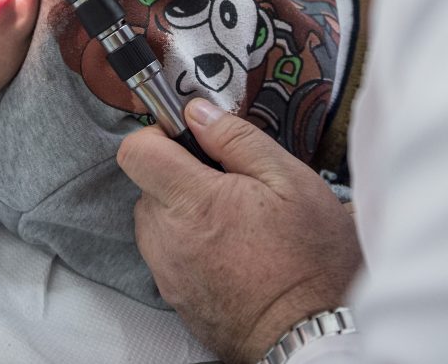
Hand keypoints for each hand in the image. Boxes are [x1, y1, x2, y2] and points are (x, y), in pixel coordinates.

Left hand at [117, 99, 361, 363]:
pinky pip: (166, 254)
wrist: (312, 335)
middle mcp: (168, 238)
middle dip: (179, 176)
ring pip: (154, 221)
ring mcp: (167, 272)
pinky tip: (229, 250)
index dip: (156, 135)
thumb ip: (237, 139)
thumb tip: (197, 113)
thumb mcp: (290, 180)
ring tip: (231, 220)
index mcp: (194, 202)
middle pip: (147, 186)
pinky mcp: (174, 296)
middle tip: (227, 184)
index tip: (186, 137)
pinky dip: (187, 244)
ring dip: (182, 211)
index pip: (136, 152)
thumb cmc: (309, 258)